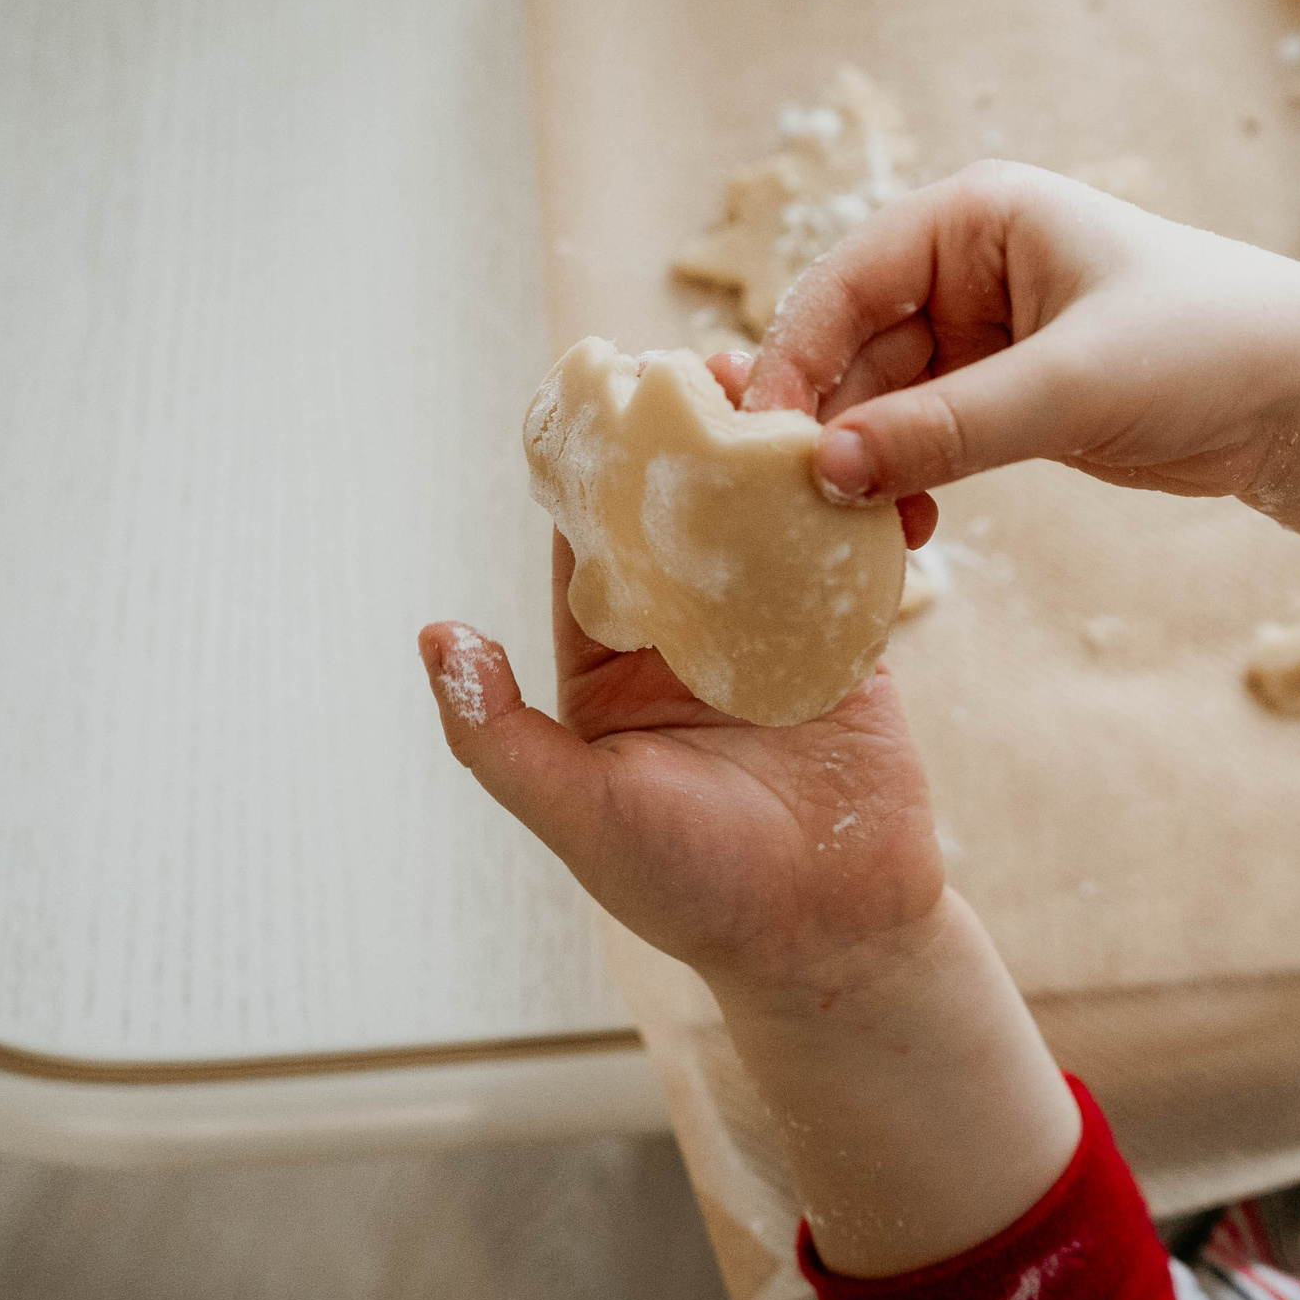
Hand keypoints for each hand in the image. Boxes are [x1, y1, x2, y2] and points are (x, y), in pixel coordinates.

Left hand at [419, 348, 1078, 1271]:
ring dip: (778, 452)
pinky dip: (856, 503)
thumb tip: (435, 633)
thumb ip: (498, 732)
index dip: (599, 463)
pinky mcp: (850, 643)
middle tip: (718, 362)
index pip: (593, 539)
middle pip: (686, 508)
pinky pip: (849, 555)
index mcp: (612, 663)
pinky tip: (864, 452)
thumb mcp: (580, 813)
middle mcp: (688, 637)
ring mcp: (774, 634)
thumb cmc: (698, 891)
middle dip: (698, 433)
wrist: (835, 937)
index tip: (610, 384)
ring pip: (769, 518)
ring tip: (793, 388)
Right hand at [744, 159, 1299, 509]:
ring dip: (863, 469)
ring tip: (848, 535)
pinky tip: (904, 534)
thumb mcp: (1074, 384)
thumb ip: (951, 427)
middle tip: (789, 508)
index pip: (844, 285)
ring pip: (883, 407)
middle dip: (825, 429)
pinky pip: (925, 442)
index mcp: (974, 219)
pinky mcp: (1004, 400)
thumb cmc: (1209, 344)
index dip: (793, 361)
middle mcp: (965, 269)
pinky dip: (905, 485)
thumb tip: (830, 472)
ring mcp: (981, 338)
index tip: (761, 443)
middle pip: (852, 351)